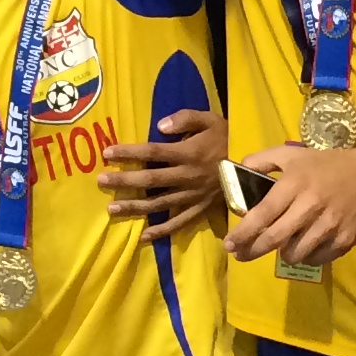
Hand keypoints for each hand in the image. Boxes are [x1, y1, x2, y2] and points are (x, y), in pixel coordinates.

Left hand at [98, 107, 224, 236]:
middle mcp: (188, 176)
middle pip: (151, 179)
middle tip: (100, 182)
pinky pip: (179, 222)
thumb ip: (186, 119)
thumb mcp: (211, 119)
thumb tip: (161, 126)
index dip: (129, 152)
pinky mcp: (200, 210)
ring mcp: (193, 196)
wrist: (254, 167)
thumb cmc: (227, 139)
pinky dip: (162, 231)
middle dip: (124, 181)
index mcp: (188, 153)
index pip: (153, 152)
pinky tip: (144, 236)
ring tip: (112, 210)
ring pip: (159, 204)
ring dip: (135, 207)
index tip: (107, 153)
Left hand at [223, 140, 355, 265]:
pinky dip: (306, 256)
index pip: (262, 214)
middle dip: (253, 251)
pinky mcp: (344, 240)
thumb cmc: (327, 165)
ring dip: (282, 254)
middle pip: (275, 238)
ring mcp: (328, 226)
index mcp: (295, 184)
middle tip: (242, 256)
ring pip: (295, 253)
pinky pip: (317, 258)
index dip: (243, 233)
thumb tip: (239, 168)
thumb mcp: (294, 155)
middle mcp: (310, 206)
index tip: (229, 245)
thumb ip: (264, 160)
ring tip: (280, 246)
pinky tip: (304, 247)